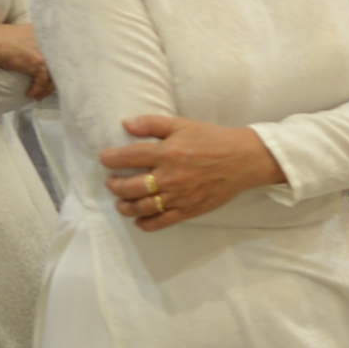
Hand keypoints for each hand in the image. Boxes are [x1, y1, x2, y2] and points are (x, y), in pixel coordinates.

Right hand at [0, 23, 53, 99]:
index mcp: (42, 33)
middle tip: (45, 89)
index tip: (48, 74)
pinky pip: (42, 82)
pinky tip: (30, 94)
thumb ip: (27, 37)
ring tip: (39, 96)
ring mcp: (43, 52)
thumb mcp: (18, 32)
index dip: (54, 64)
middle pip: (58, 64)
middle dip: (53, 79)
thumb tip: (25, 46)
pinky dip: (37, 90)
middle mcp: (46, 41)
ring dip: (46, 89)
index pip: (56, 51)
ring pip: (53, 75)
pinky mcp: (38, 63)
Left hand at [101, 114, 284, 230]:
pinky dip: (145, 223)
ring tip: (120, 203)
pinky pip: (161, 221)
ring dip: (125, 206)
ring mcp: (178, 196)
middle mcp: (169, 177)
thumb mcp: (183, 124)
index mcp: (167, 153)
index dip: (111, 159)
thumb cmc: (213, 139)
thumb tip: (126, 123)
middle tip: (111, 182)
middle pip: (130, 187)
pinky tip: (138, 220)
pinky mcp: (188, 210)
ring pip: (142, 207)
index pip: (129, 157)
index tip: (104, 159)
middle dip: (114, 185)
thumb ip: (153, 124)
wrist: (244, 160)